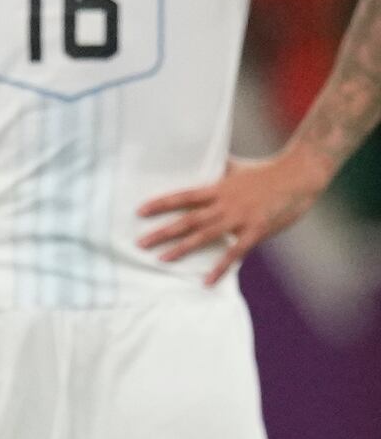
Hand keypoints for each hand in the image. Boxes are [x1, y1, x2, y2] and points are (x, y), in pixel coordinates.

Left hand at [138, 152, 323, 285]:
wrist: (298, 176)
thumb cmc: (266, 170)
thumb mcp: (236, 167)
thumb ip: (217, 168)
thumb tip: (202, 157)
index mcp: (218, 188)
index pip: (182, 196)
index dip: (160, 203)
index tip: (139, 211)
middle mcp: (224, 204)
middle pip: (187, 219)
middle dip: (162, 231)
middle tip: (139, 242)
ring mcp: (239, 219)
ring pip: (204, 236)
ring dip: (182, 248)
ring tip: (161, 259)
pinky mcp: (255, 231)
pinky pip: (234, 254)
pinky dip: (219, 268)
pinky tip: (206, 281)